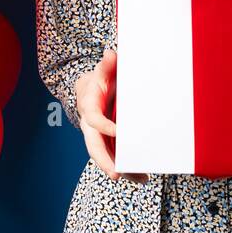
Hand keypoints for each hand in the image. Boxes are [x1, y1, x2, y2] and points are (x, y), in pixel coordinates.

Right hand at [74, 47, 148, 183]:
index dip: (104, 126)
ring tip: (140, 178)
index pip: (94, 119)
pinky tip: (142, 176)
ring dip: (121, 169)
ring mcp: (99, 137)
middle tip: (117, 174)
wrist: (92, 90)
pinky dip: (128, 169)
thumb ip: (107, 65)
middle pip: (95, 146)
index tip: (118, 132)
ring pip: (106, 157)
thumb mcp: (103, 71)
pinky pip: (115, 158)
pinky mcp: (108, 143)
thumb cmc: (100, 81)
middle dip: (105, 161)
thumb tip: (111, 54)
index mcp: (89, 107)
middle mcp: (91, 126)